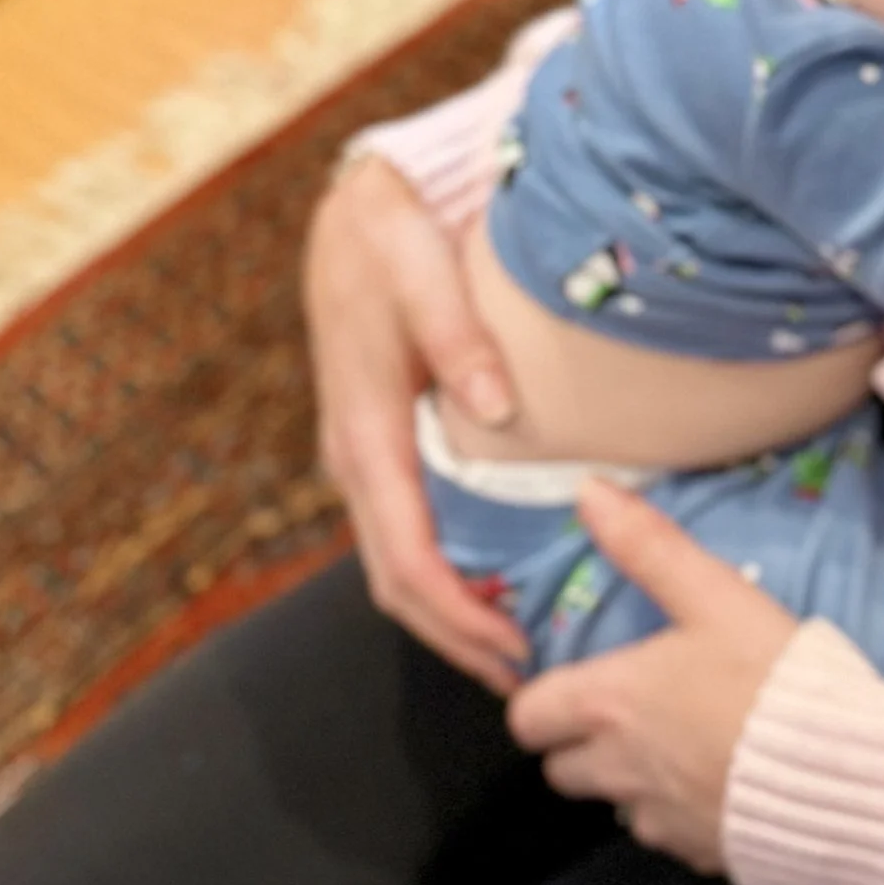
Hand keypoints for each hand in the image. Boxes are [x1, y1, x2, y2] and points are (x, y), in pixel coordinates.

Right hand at [304, 152, 529, 690]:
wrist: (357, 207)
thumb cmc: (393, 235)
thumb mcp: (425, 269)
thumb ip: (460, 335)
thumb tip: (497, 410)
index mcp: (365, 431)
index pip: (405, 554)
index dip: (456, 614)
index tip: (509, 649)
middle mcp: (354, 458)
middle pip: (395, 581)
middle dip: (456, 638)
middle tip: (529, 677)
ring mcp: (362, 457)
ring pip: (395, 564)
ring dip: (448, 615)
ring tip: (516, 649)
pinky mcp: (380, 446)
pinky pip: (404, 532)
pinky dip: (443, 574)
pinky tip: (493, 584)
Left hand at [506, 481, 801, 862]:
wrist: (846, 774)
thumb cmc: (773, 677)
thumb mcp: (716, 596)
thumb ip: (649, 546)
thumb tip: (589, 492)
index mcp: (610, 704)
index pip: (527, 718)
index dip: (542, 701)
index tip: (576, 683)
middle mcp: (620, 769)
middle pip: (560, 771)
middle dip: (581, 745)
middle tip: (629, 712)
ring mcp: (660, 821)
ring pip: (616, 804)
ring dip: (633, 780)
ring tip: (685, 744)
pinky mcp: (701, 854)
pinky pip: (670, 834)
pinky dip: (683, 812)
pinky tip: (725, 781)